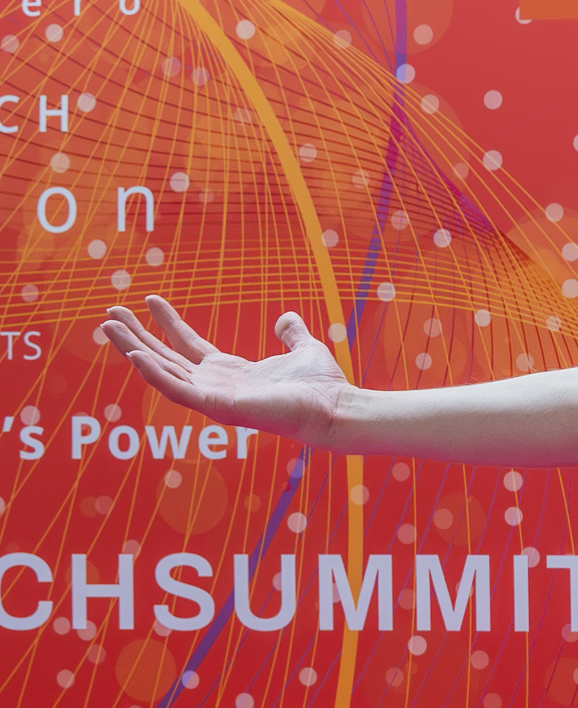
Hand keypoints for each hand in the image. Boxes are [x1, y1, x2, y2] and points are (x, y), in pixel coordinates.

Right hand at [98, 298, 350, 446]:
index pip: (189, 345)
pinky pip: (178, 393)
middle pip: (166, 358)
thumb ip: (292, 335)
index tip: (149, 299)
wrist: (339, 407)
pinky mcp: (219, 408)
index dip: (167, 323)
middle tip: (109, 313)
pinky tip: (137, 357)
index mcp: (231, 373)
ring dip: (134, 351)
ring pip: (163, 373)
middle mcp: (217, 386)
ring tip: (108, 328)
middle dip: (137, 337)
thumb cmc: (323, 387)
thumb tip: (287, 318)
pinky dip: (156, 376)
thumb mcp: (304, 350)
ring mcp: (215, 398)